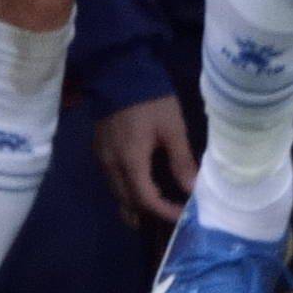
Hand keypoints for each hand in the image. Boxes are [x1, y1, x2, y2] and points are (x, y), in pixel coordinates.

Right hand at [98, 94, 192, 227]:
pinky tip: (144, 188)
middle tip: (171, 217)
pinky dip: (128, 192)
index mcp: (129, 161)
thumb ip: (181, 162)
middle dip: (148, 216)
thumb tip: (192, 190)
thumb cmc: (151, 101)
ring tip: (160, 208)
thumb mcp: (172, 129)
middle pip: (126, 203)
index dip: (164, 212)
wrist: (120, 74)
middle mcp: (110, 167)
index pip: (144, 200)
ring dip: (136, 206)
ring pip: (116, 195)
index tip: (182, 217)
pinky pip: (112, 182)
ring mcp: (101, 160)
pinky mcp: (99, 153)